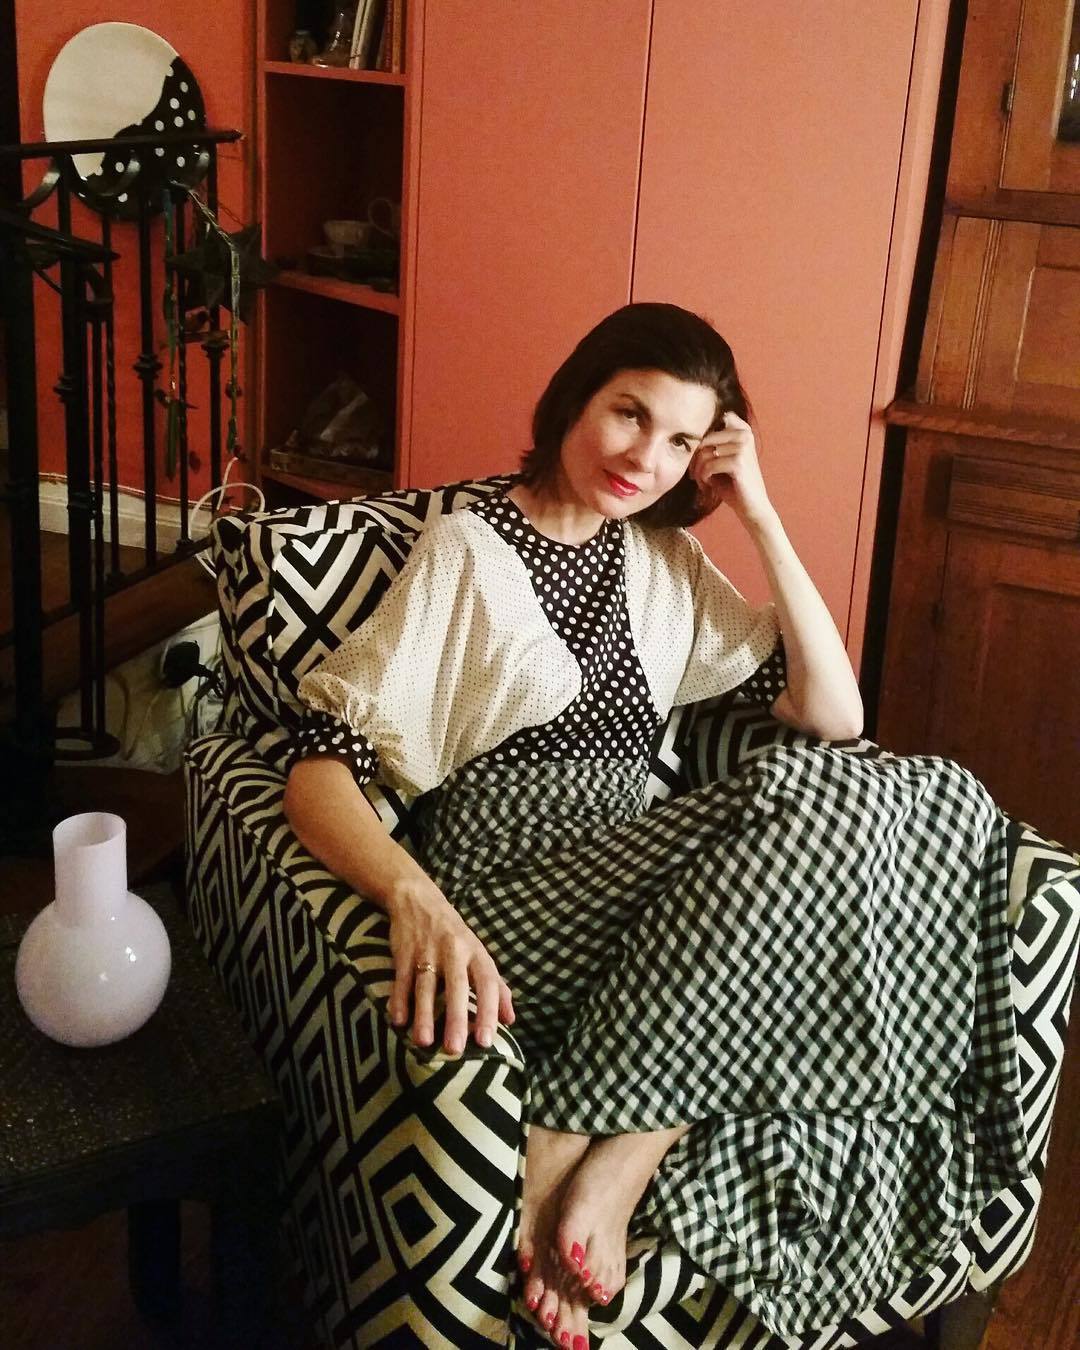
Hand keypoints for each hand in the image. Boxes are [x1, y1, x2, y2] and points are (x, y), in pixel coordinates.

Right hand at [385, 877, 514, 1053]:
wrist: (417, 899)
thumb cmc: (454, 935)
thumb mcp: (478, 954)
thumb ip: (496, 986)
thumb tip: (511, 1020)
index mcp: (476, 953)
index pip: (487, 983)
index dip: (489, 1011)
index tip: (487, 1041)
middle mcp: (454, 950)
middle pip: (457, 986)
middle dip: (456, 1018)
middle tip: (455, 1049)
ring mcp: (427, 950)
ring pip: (426, 985)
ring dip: (424, 1014)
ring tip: (424, 1042)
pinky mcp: (404, 952)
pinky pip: (401, 978)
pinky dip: (399, 999)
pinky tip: (398, 1021)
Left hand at [688, 411, 773, 526]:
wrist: (752, 506)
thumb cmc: (733, 484)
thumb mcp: (722, 459)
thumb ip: (710, 445)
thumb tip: (685, 434)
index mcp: (743, 430)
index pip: (714, 422)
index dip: (701, 437)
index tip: (698, 456)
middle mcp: (744, 435)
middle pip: (704, 439)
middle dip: (695, 458)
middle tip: (694, 474)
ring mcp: (743, 447)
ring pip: (704, 453)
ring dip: (698, 470)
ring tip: (701, 481)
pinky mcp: (738, 462)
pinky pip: (709, 465)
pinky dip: (703, 477)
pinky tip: (707, 485)